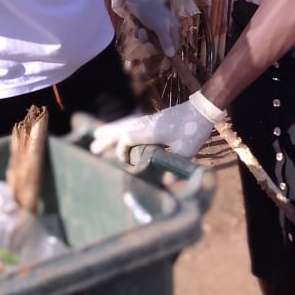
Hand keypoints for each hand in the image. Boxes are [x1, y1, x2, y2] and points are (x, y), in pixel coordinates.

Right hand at [89, 90, 225, 159]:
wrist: (201, 110)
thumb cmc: (193, 129)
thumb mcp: (186, 151)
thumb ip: (173, 167)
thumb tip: (165, 185)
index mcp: (149, 131)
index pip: (126, 139)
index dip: (122, 151)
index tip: (125, 163)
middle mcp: (145, 124)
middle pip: (120, 131)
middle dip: (106, 140)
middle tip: (92, 150)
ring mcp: (148, 120)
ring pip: (124, 126)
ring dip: (110, 132)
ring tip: (95, 135)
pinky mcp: (152, 120)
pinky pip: (130, 124)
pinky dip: (120, 127)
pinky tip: (117, 131)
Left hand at [110, 0, 179, 56]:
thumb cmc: (150, 9)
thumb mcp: (159, 27)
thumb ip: (166, 41)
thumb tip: (172, 55)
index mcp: (173, 26)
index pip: (174, 45)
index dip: (167, 51)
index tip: (160, 56)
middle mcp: (165, 27)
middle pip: (160, 44)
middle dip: (151, 42)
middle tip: (145, 36)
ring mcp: (154, 25)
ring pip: (149, 40)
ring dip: (142, 37)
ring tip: (139, 29)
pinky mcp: (144, 23)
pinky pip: (142, 34)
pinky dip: (138, 32)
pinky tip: (136, 27)